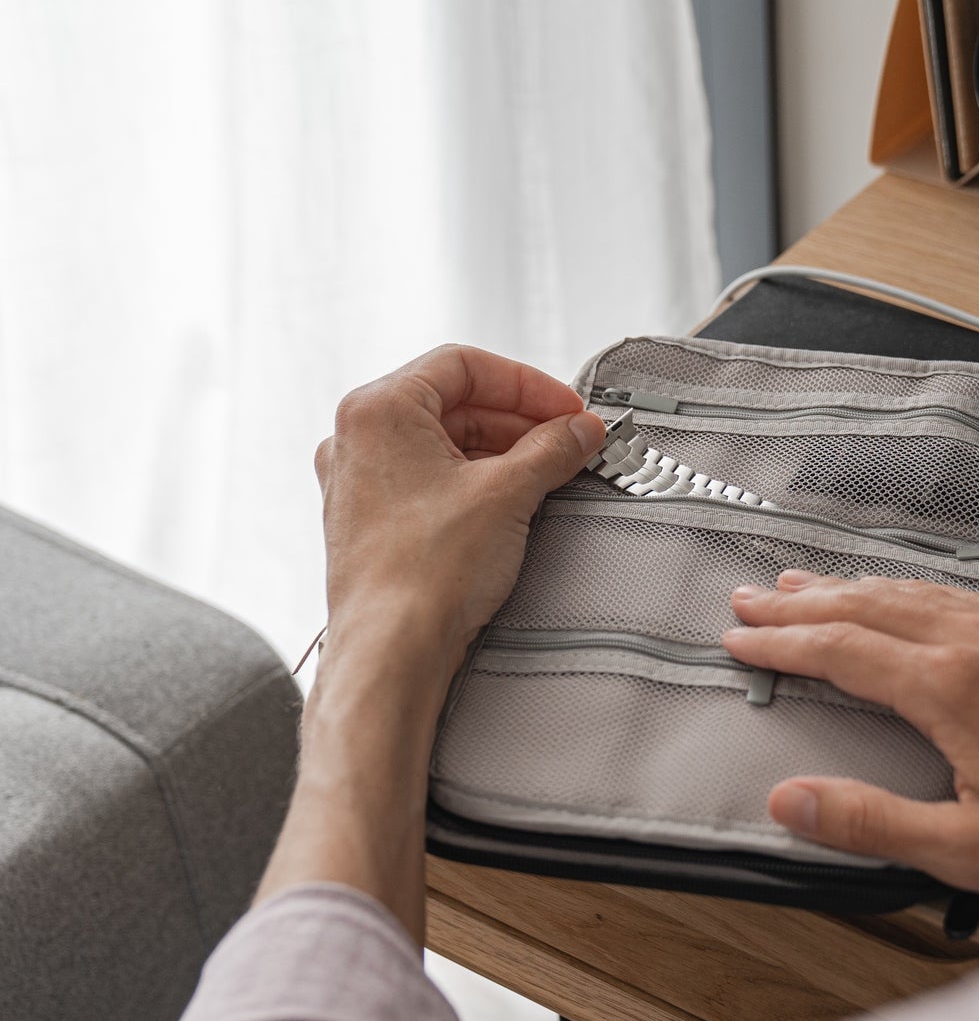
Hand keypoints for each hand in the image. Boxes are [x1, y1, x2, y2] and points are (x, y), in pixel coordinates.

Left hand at [258, 346, 605, 940]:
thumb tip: (580, 430)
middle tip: (568, 441)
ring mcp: (356, 481)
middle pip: (452, 401)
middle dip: (518, 420)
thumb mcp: (510, 493)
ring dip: (499, 451)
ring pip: (440, 442)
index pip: (465, 365)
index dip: (527, 384)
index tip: (568, 411)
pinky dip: (472, 481)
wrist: (389, 655)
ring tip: (548, 474)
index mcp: (379, 409)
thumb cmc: (426, 575)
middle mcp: (356, 438)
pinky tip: (510, 503)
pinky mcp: (366, 521)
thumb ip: (553, 448)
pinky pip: (427, 479)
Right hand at [724, 572, 978, 1002]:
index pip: (840, 651)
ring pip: (912, 594)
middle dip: (801, 604)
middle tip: (751, 598)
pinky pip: (959, 595)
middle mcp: (976, 641)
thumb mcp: (970, 851)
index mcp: (949, 686)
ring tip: (808, 584)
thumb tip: (787, 801)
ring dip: (851, 588)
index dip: (782, 644)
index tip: (738, 639)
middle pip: (866, 608)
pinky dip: (910, 590)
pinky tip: (906, 595)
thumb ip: (871, 820)